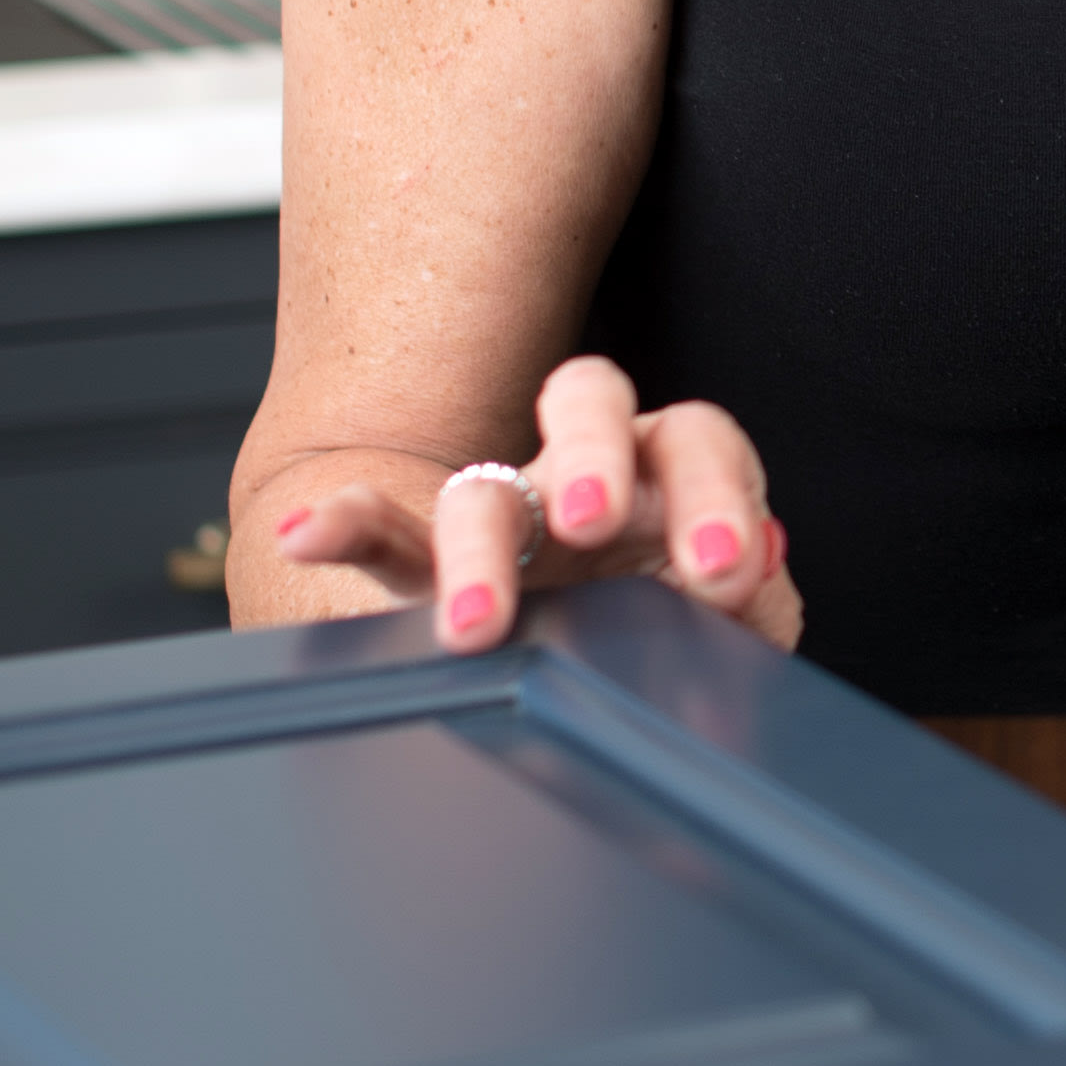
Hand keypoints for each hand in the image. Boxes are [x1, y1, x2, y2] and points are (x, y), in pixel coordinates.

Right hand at [266, 356, 801, 656]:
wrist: (589, 662)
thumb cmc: (668, 621)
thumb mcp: (723, 619)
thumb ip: (754, 605)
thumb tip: (754, 588)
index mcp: (669, 470)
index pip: (698, 441)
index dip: (715, 496)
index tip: (723, 572)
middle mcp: (585, 469)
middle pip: (594, 403)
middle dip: (597, 457)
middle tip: (596, 524)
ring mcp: (506, 511)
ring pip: (483, 487)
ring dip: (478, 544)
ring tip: (480, 619)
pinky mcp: (428, 566)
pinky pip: (380, 533)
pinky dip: (343, 524)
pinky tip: (310, 534)